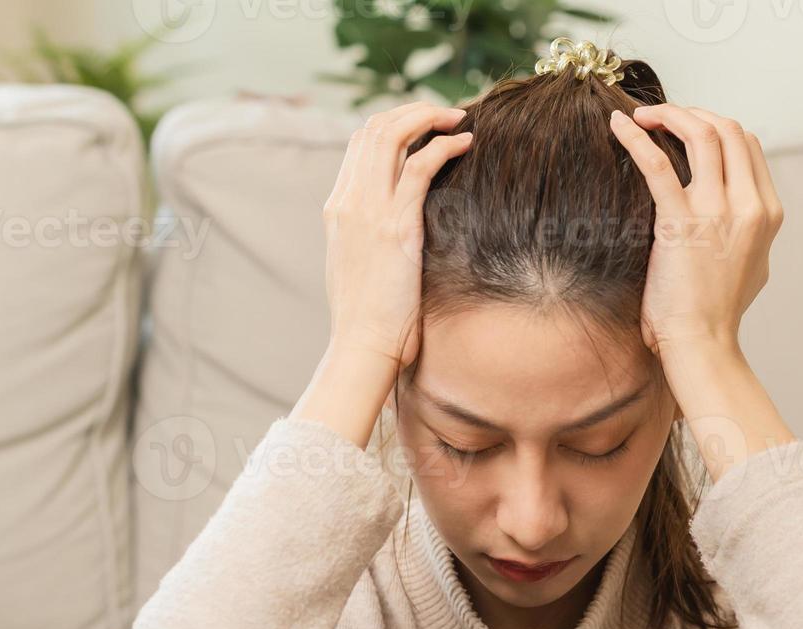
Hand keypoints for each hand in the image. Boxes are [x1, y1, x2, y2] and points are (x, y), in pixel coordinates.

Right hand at [322, 101, 473, 369]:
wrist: (363, 345)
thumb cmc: (369, 319)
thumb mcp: (360, 267)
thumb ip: (370, 237)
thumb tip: (395, 230)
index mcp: (337, 208)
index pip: (359, 144)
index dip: (392, 124)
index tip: (423, 127)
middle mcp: (348, 201)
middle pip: (374, 128)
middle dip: (412, 110)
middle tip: (445, 113)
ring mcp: (368, 210)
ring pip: (392, 135)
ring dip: (428, 116)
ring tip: (458, 117)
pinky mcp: (396, 225)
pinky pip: (419, 165)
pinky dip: (444, 145)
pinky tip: (466, 143)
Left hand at [609, 103, 783, 356]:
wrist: (702, 342)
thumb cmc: (718, 312)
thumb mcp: (753, 263)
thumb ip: (749, 229)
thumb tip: (739, 208)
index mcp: (767, 212)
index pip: (747, 144)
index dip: (716, 125)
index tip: (688, 127)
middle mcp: (748, 204)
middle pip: (728, 128)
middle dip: (693, 112)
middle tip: (663, 115)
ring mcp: (718, 211)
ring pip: (701, 133)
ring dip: (670, 114)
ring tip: (643, 115)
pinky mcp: (680, 222)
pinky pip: (656, 163)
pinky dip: (636, 137)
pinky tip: (618, 125)